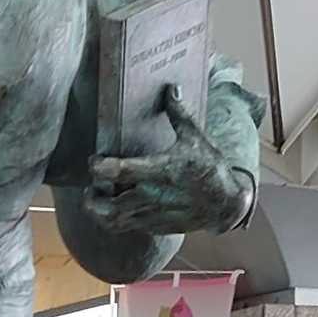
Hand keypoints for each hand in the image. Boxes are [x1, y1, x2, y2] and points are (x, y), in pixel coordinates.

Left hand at [85, 86, 251, 235]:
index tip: (94, 161)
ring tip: (96, 200)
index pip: (117, 171)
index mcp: (159, 171)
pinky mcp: (156, 227)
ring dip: (98, 212)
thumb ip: (178, 114)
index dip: (98, 167)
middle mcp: (152, 196)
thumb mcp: (195, 138)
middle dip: (91, 197)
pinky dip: (115, 220)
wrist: (226, 204)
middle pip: (107, 205)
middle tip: (91, 186)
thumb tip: (171, 89)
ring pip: (113, 221)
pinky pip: (127, 228)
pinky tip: (116, 208)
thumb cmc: (211, 169)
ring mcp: (153, 215)